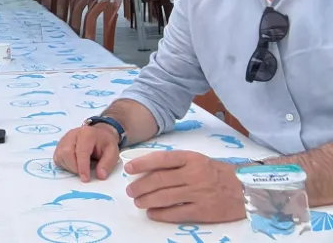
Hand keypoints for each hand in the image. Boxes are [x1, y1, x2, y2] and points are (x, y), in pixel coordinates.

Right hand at [53, 124, 120, 181]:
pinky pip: (57, 157)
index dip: (82, 167)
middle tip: (84, 174)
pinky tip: (74, 164)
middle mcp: (73, 134)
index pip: (81, 151)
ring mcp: (64, 138)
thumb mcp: (113, 152)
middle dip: (74, 167)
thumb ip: (107, 164)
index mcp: (87, 134)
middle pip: (67, 152)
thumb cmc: (105, 143)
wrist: (99, 134)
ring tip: (80, 168)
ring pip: (60, 155)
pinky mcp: (60, 144)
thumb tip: (100, 175)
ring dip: (69, 166)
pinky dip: (64, 164)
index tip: (86, 179)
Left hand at [125, 150, 244, 222]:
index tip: (128, 169)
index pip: (161, 159)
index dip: (142, 163)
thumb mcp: (196, 160)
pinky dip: (162, 214)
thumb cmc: (215, 172)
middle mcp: (193, 174)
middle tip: (130, 191)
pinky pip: (178, 213)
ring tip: (137, 202)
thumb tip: (147, 170)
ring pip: (165, 197)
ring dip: (147, 200)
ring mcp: (198, 193)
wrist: (244, 188)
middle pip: (159, 180)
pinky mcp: (204, 210)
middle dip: (140, 186)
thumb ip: (175, 164)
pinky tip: (152, 213)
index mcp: (190, 158)